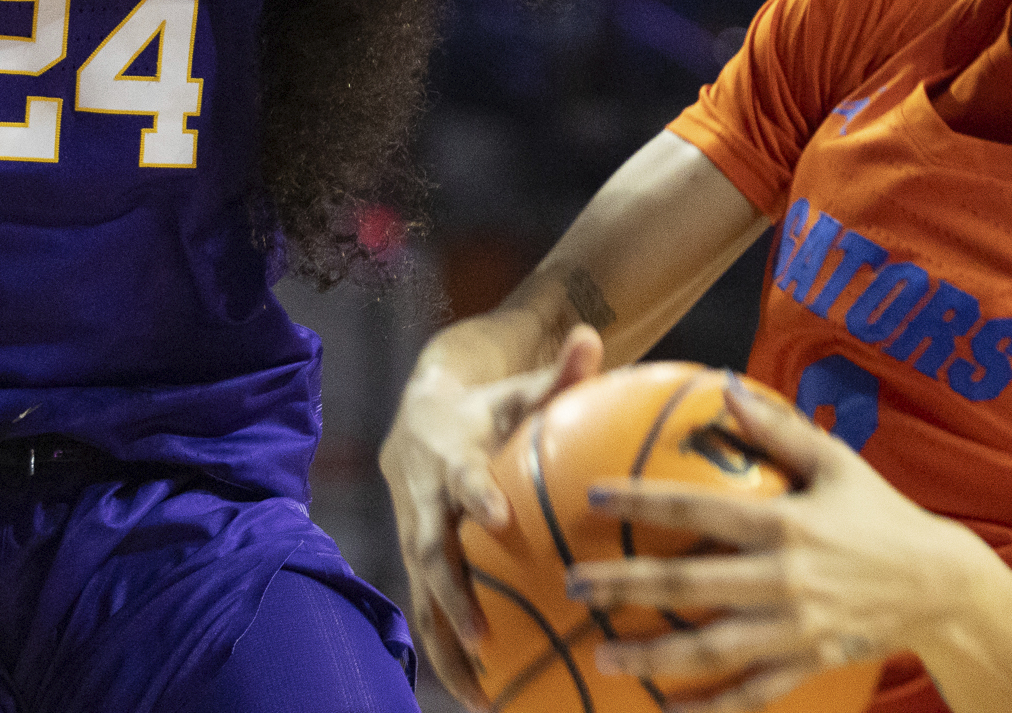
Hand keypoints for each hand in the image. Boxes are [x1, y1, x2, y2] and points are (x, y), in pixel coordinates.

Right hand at [380, 325, 603, 707]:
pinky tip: (483, 699)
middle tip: (483, 635)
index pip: (462, 478)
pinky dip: (448, 659)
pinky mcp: (416, 569)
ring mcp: (416, 543)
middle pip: (432, 556)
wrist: (418, 419)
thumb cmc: (487, 408)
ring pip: (422, 601)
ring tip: (478, 693)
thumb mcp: (517, 389)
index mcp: (451, 460)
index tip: (497, 520)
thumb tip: (595, 336)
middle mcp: (425, 506)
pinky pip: (427, 619)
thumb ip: (558, 373)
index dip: (476, 497)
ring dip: (447, 647)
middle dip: (454, 597)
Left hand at [569, 375, 994, 711]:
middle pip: (690, 583)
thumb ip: (778, 428)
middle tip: (574, 585)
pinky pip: (752, 692)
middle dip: (626, 585)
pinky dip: (710, 707)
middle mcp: (784, 576)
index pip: (699, 506)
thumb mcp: (836, 461)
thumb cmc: (881, 514)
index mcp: (785, 520)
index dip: (643, 499)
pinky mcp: (809, 663)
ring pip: (712, 648)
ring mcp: (795, 627)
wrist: (940, 584)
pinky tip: (667, 709)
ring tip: (602, 657)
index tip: (592, 496)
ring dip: (653, 655)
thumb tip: (725, 386)